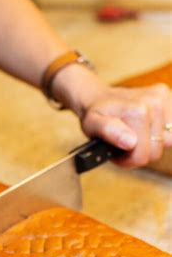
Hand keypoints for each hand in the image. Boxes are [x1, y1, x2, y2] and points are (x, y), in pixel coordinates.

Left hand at [52, 64, 171, 167]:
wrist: (98, 96)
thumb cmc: (95, 114)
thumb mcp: (92, 125)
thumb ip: (108, 132)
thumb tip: (131, 142)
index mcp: (138, 111)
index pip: (142, 155)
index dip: (127, 159)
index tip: (116, 152)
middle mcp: (155, 102)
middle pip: (155, 151)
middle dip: (137, 152)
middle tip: (122, 144)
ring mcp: (163, 98)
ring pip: (166, 142)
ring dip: (148, 142)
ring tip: (131, 134)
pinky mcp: (167, 97)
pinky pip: (171, 128)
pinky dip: (157, 132)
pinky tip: (143, 126)